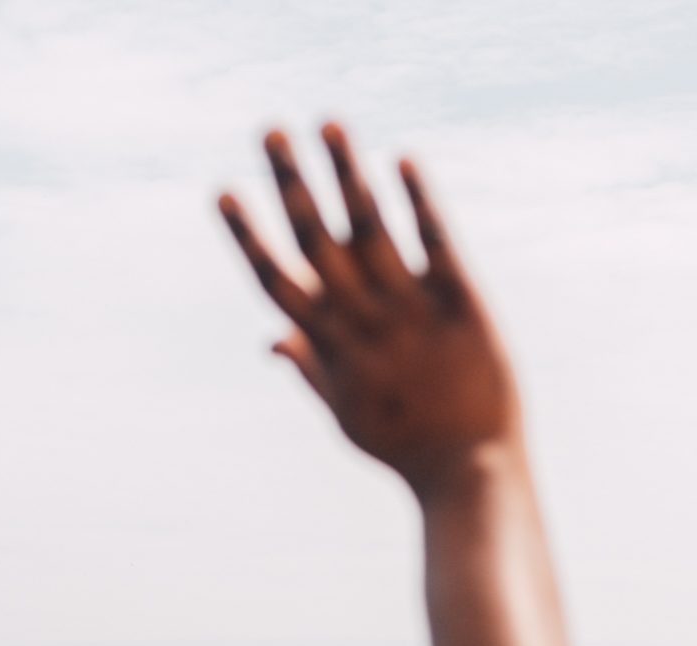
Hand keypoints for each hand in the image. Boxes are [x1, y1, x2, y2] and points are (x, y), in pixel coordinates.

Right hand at [220, 125, 520, 498]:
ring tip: (330, 121)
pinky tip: (403, 159)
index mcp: (330, 347)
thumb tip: (268, 338)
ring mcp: (413, 312)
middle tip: (271, 128)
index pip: (277, 281)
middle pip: (317, 240)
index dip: (249, 236)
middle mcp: (365, 321)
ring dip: (347, 173)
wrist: (472, 474)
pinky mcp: (463, 307)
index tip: (223, 191)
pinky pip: (437, 245)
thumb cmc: (405, 446)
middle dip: (292, 184)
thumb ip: (309, 369)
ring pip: (370, 229)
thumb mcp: (345, 415)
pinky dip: (419, 203)